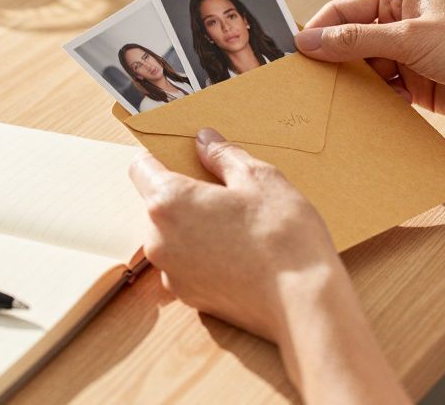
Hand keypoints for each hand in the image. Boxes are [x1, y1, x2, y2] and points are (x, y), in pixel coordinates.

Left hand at [129, 128, 339, 343]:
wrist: (304, 302)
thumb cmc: (282, 235)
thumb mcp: (260, 178)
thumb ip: (224, 156)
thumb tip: (205, 141)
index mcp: (169, 202)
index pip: (140, 168)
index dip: (160, 158)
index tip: (182, 157)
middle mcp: (159, 240)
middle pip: (158, 205)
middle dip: (185, 196)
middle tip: (226, 195)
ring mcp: (172, 273)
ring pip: (173, 237)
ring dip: (194, 228)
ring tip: (238, 228)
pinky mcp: (190, 298)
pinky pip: (187, 266)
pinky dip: (205, 257)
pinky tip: (240, 255)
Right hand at [295, 0, 444, 152]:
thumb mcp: (410, 39)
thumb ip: (356, 41)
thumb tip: (307, 40)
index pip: (344, 9)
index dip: (318, 31)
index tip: (295, 56)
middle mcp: (402, 21)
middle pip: (350, 40)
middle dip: (333, 61)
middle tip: (308, 84)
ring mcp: (410, 54)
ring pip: (364, 68)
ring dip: (352, 84)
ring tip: (334, 102)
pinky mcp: (418, 85)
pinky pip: (382, 92)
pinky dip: (371, 101)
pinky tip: (362, 113)